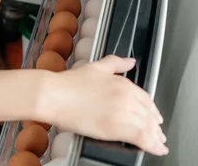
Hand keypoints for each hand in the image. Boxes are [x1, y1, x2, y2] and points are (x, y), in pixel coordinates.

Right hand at [41, 56, 167, 155]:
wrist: (52, 94)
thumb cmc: (67, 83)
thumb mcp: (95, 67)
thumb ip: (116, 63)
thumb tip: (130, 62)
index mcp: (123, 82)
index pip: (146, 99)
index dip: (151, 110)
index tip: (153, 116)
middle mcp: (126, 96)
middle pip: (149, 114)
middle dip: (155, 124)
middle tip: (157, 132)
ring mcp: (122, 112)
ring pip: (148, 127)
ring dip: (156, 137)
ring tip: (158, 143)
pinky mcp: (116, 128)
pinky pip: (143, 139)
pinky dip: (153, 145)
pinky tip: (155, 149)